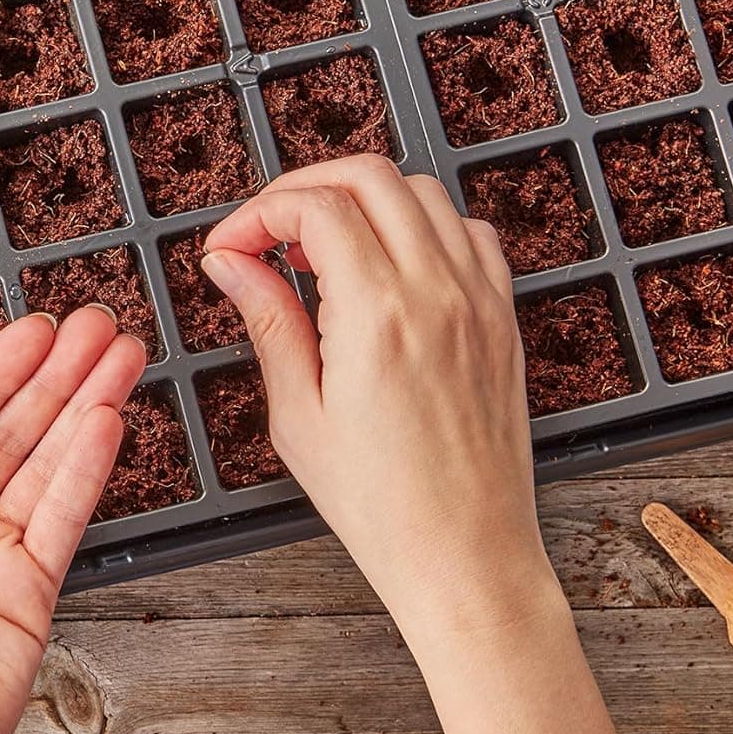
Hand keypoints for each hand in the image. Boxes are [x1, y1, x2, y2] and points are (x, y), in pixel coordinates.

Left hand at [0, 307, 145, 733]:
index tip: (38, 329)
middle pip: (10, 430)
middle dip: (56, 375)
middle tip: (99, 324)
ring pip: (46, 461)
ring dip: (85, 405)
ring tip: (123, 353)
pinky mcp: (34, 591)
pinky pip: (64, 515)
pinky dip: (88, 467)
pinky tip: (110, 419)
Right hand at [202, 156, 620, 733]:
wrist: (467, 556)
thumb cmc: (381, 506)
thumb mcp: (299, 416)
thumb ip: (268, 321)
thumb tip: (231, 262)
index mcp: (378, 315)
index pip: (315, 207)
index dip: (258, 212)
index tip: (230, 246)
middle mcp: (437, 292)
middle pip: (369, 176)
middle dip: (304, 187)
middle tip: (267, 231)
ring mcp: (479, 300)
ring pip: (421, 192)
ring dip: (362, 200)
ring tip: (321, 251)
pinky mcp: (502, 318)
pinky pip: (468, 232)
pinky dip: (421, 226)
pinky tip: (388, 267)